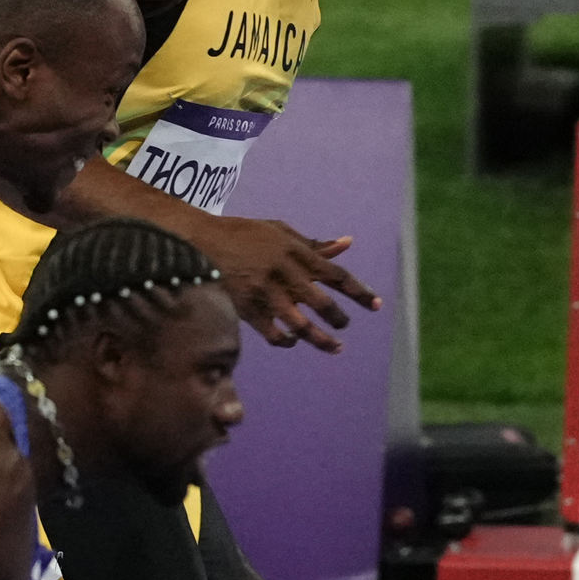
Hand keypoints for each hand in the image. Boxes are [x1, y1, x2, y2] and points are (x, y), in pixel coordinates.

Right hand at [188, 212, 378, 351]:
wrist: (202, 242)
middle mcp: (285, 274)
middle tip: (344, 326)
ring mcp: (266, 294)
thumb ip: (314, 244)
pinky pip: (274, 334)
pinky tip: (294, 342)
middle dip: (339, 319)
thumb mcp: (281, 232)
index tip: (376, 305)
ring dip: (321, 339)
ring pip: (301, 325)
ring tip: (335, 347)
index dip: (359, 292)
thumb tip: (347, 243)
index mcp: (297, 252)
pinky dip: (288, 342)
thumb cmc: (246, 235)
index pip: (337, 275)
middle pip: (323, 303)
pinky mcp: (248, 309)